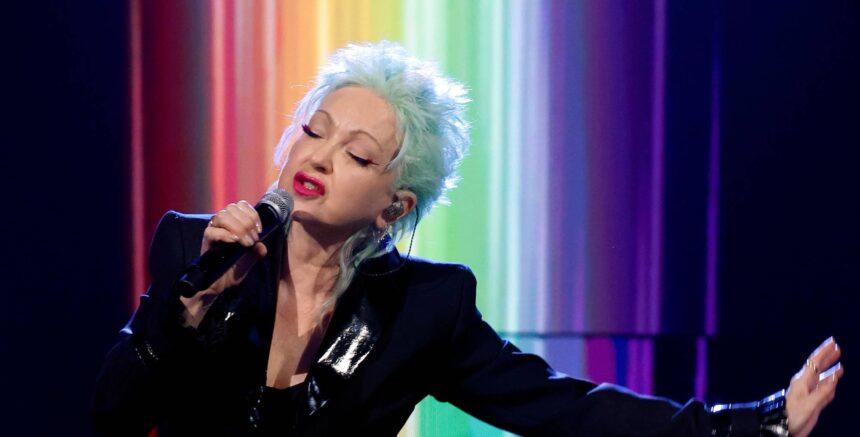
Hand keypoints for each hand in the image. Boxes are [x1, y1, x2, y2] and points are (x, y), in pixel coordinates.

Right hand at [180, 200, 267, 326]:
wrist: (218, 286)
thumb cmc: (233, 271)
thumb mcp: (249, 260)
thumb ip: (257, 251)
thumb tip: (262, 246)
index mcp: (233, 223)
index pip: (241, 205)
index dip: (252, 214)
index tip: (259, 229)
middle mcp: (221, 224)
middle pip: (232, 208)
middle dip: (246, 222)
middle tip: (253, 239)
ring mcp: (212, 232)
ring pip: (221, 216)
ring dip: (238, 227)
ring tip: (245, 242)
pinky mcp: (205, 242)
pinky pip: (212, 231)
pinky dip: (225, 235)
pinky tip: (235, 242)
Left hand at [786, 337, 843, 436]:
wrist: (781, 428)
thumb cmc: (792, 415)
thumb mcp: (809, 404)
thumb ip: (822, 391)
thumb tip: (834, 376)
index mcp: (802, 381)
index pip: (815, 362)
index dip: (824, 352)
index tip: (832, 342)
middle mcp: (805, 384)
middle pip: (817, 367)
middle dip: (827, 357)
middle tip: (836, 348)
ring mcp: (807, 393)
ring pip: (821, 379)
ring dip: (830, 371)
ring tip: (839, 366)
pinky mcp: (810, 403)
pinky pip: (822, 391)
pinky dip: (829, 387)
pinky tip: (833, 385)